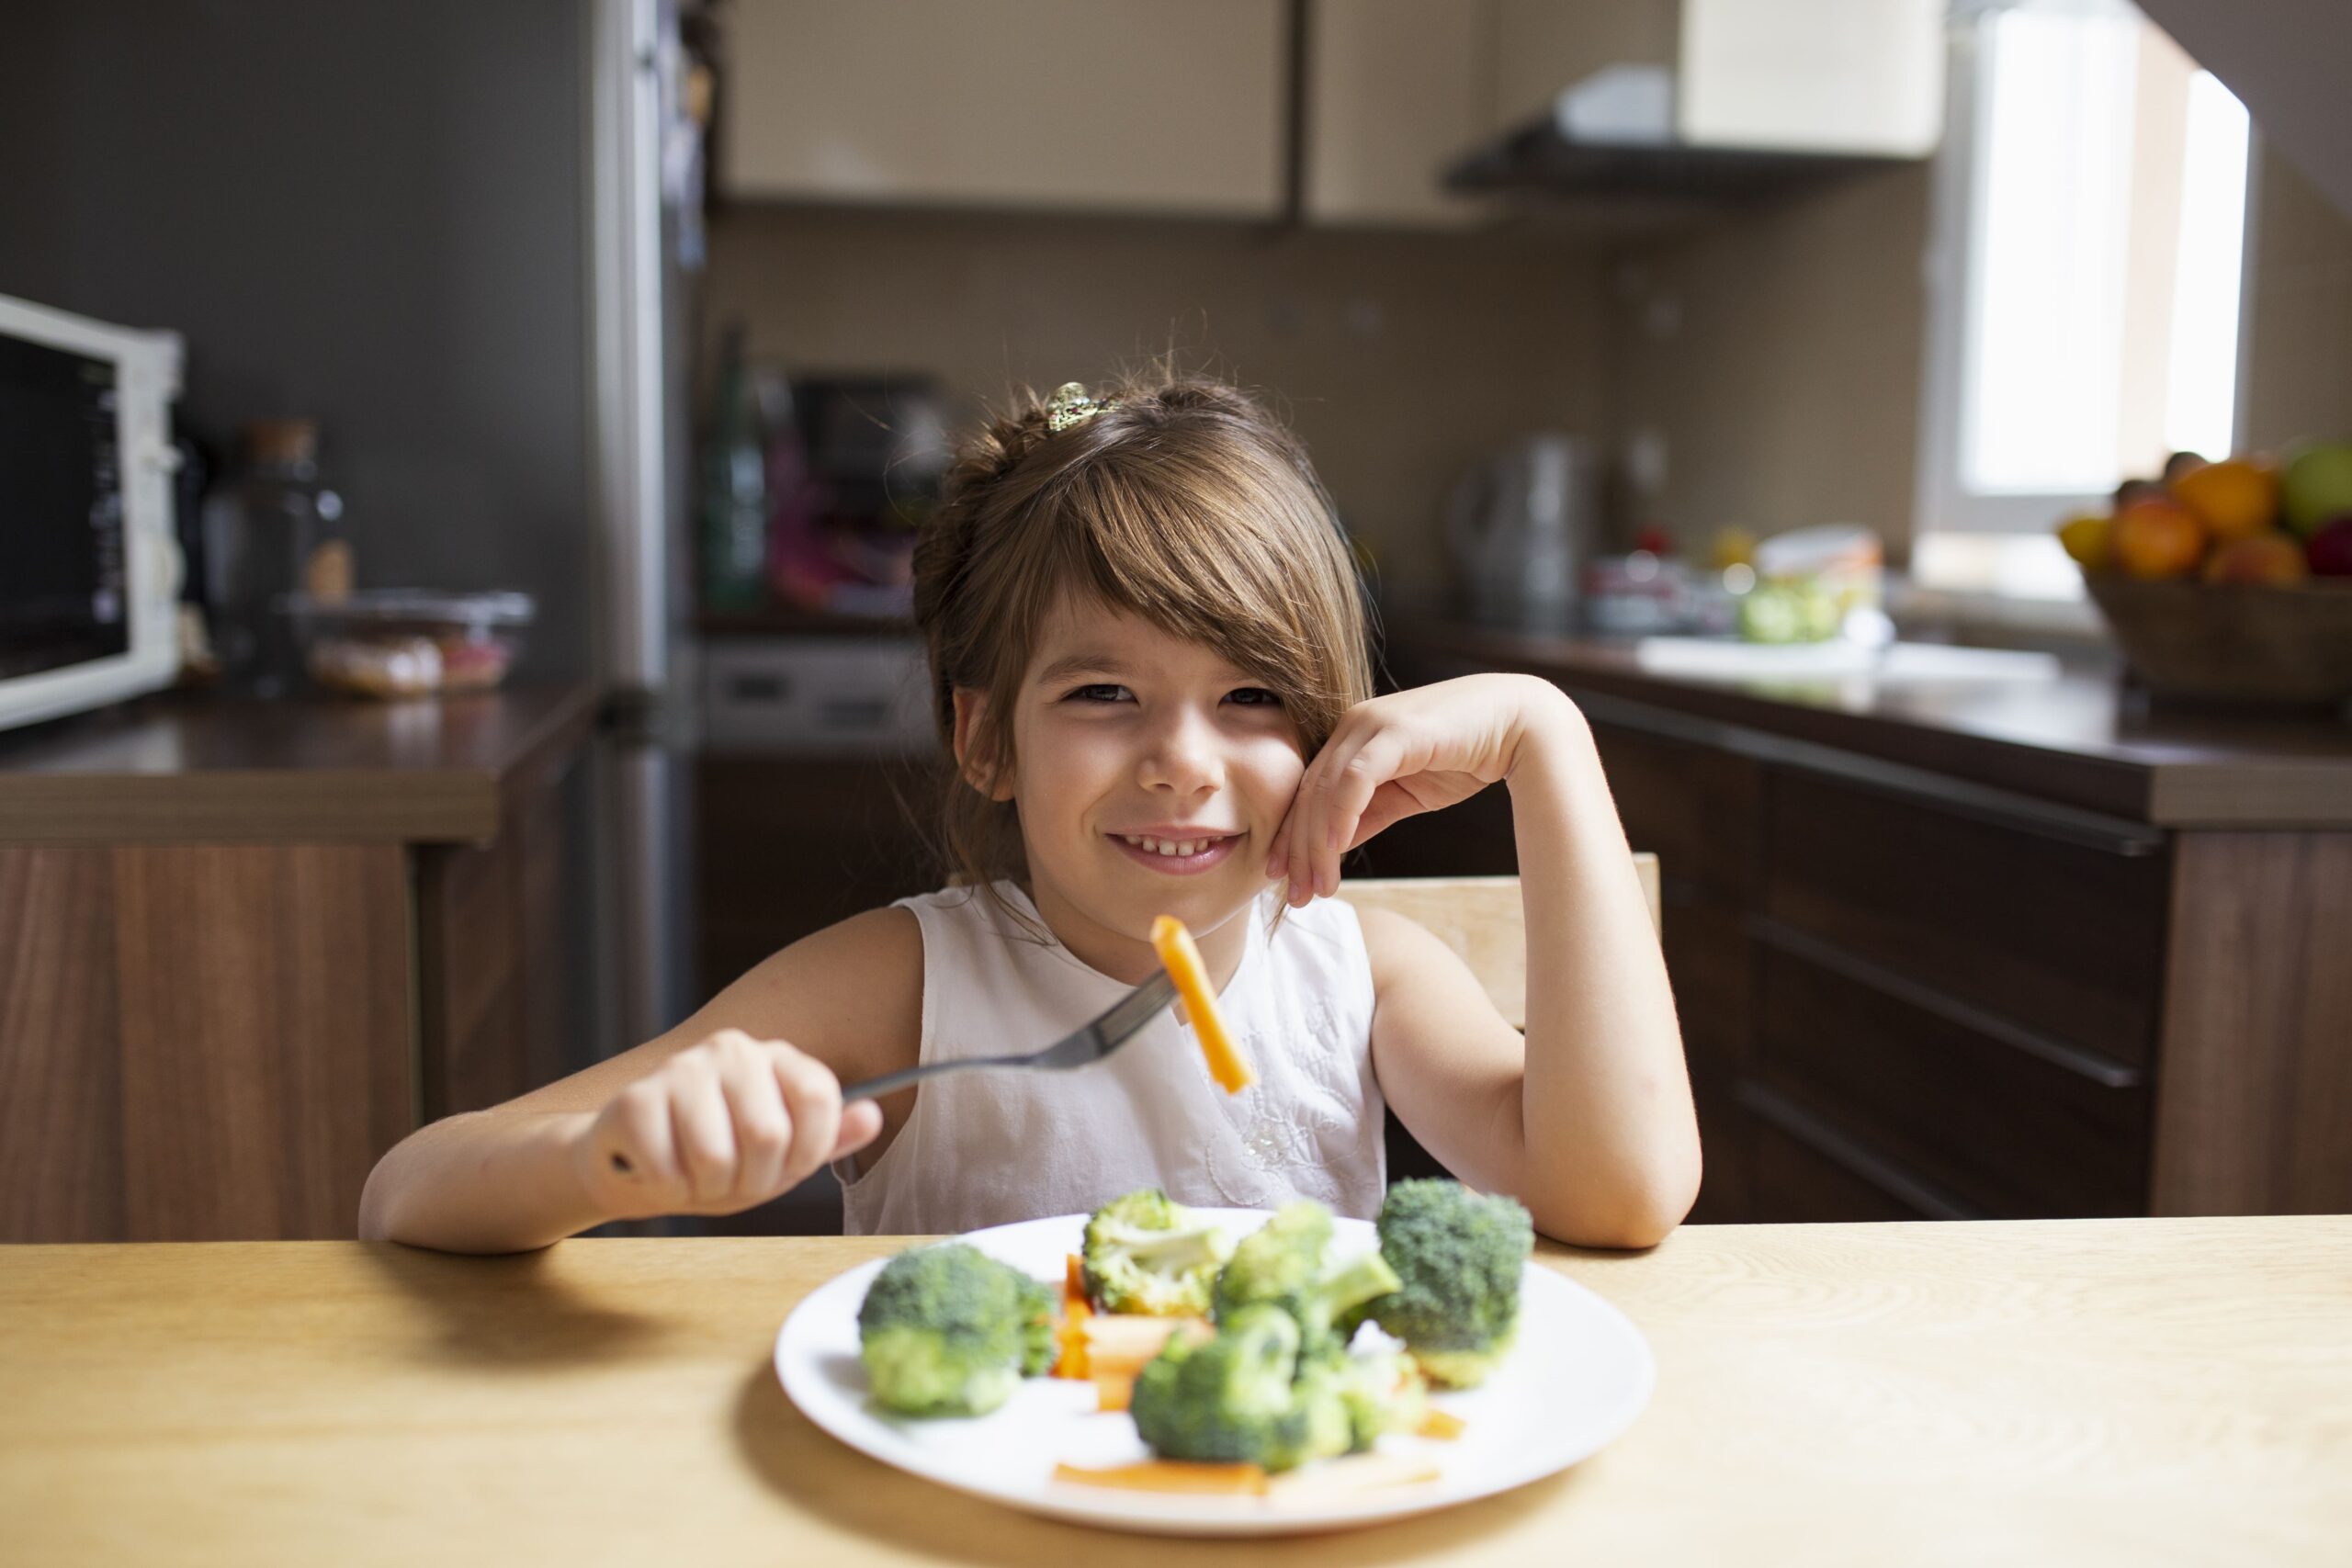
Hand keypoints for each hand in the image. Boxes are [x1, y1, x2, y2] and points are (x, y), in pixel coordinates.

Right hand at [571, 1030, 884, 1220]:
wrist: (632, 1165)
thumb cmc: (714, 1160)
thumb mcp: (782, 1157)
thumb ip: (828, 1138)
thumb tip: (873, 1115)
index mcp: (776, 1058)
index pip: (819, 1096)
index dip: (809, 1151)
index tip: (788, 1168)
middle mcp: (732, 1050)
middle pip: (769, 1135)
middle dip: (753, 1180)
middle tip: (731, 1180)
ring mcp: (682, 1069)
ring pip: (717, 1157)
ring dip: (707, 1188)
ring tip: (695, 1175)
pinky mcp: (636, 1100)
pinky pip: (668, 1170)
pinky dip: (668, 1189)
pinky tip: (659, 1172)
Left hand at [1266, 674, 1570, 906]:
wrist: (1519, 725)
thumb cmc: (1466, 755)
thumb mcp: (1407, 794)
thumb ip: (1368, 815)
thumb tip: (1333, 848)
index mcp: (1352, 737)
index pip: (1309, 792)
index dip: (1292, 836)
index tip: (1284, 878)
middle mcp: (1353, 726)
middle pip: (1309, 794)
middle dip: (1298, 849)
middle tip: (1295, 894)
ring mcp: (1370, 724)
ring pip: (1327, 790)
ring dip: (1317, 844)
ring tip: (1318, 886)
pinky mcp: (1393, 731)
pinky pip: (1355, 779)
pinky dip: (1341, 816)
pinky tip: (1336, 850)